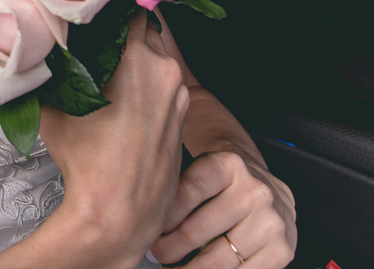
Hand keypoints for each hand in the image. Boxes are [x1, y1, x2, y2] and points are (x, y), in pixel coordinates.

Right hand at [39, 11, 189, 263]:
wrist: (118, 213)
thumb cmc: (85, 160)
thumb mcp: (52, 107)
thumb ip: (49, 72)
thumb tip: (33, 51)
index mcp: (139, 58)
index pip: (128, 8)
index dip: (105, 5)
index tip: (86, 7)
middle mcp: (167, 71)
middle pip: (142, 32)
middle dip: (117, 34)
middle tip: (89, 40)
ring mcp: (178, 97)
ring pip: (155, 60)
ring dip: (132, 60)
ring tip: (100, 72)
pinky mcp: (180, 119)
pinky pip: (162, 87)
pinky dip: (143, 86)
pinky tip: (117, 100)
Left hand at [149, 150, 295, 267]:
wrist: (264, 185)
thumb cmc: (219, 182)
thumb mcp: (198, 170)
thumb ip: (175, 189)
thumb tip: (141, 220)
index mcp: (228, 165)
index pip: (186, 192)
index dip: (162, 218)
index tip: (145, 232)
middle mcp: (254, 192)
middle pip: (198, 230)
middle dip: (167, 249)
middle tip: (153, 255)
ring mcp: (272, 222)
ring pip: (218, 259)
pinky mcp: (282, 250)